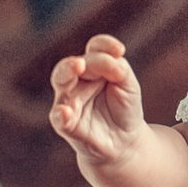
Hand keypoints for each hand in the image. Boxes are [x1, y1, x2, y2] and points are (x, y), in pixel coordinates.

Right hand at [49, 35, 144, 171]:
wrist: (125, 141)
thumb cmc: (125, 107)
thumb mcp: (129, 85)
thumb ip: (118, 69)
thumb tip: (110, 59)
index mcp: (94, 66)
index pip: (95, 48)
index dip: (104, 45)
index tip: (120, 50)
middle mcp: (77, 80)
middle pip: (70, 64)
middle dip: (75, 60)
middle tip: (83, 62)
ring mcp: (69, 101)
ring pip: (61, 83)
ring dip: (66, 74)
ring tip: (76, 68)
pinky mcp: (67, 124)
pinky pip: (59, 118)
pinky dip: (61, 114)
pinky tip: (65, 112)